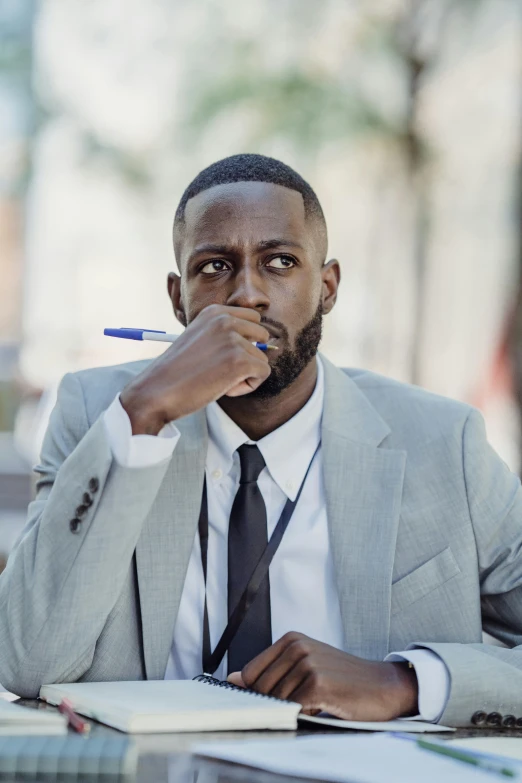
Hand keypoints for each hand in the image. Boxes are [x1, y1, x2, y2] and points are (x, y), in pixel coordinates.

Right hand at [120, 305, 271, 433]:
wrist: (158, 391)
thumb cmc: (179, 372)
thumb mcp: (200, 339)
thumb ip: (225, 334)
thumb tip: (264, 341)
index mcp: (214, 312)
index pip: (253, 319)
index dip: (245, 341)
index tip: (221, 355)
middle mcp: (224, 320)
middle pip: (262, 336)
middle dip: (248, 356)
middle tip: (220, 370)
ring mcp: (233, 339)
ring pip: (261, 359)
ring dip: (244, 374)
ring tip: (216, 379)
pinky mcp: (240, 360)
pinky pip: (262, 374)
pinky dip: (246, 386)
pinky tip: (223, 388)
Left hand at [227, 632, 417, 720]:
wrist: (383, 686)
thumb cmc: (344, 680)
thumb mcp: (305, 668)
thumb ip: (270, 672)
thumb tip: (233, 679)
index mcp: (291, 639)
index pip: (250, 673)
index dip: (259, 691)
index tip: (272, 699)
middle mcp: (297, 646)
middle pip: (260, 689)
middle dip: (278, 702)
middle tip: (306, 700)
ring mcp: (307, 663)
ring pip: (277, 701)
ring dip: (295, 709)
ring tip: (319, 700)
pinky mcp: (317, 683)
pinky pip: (294, 709)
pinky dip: (305, 715)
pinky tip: (324, 706)